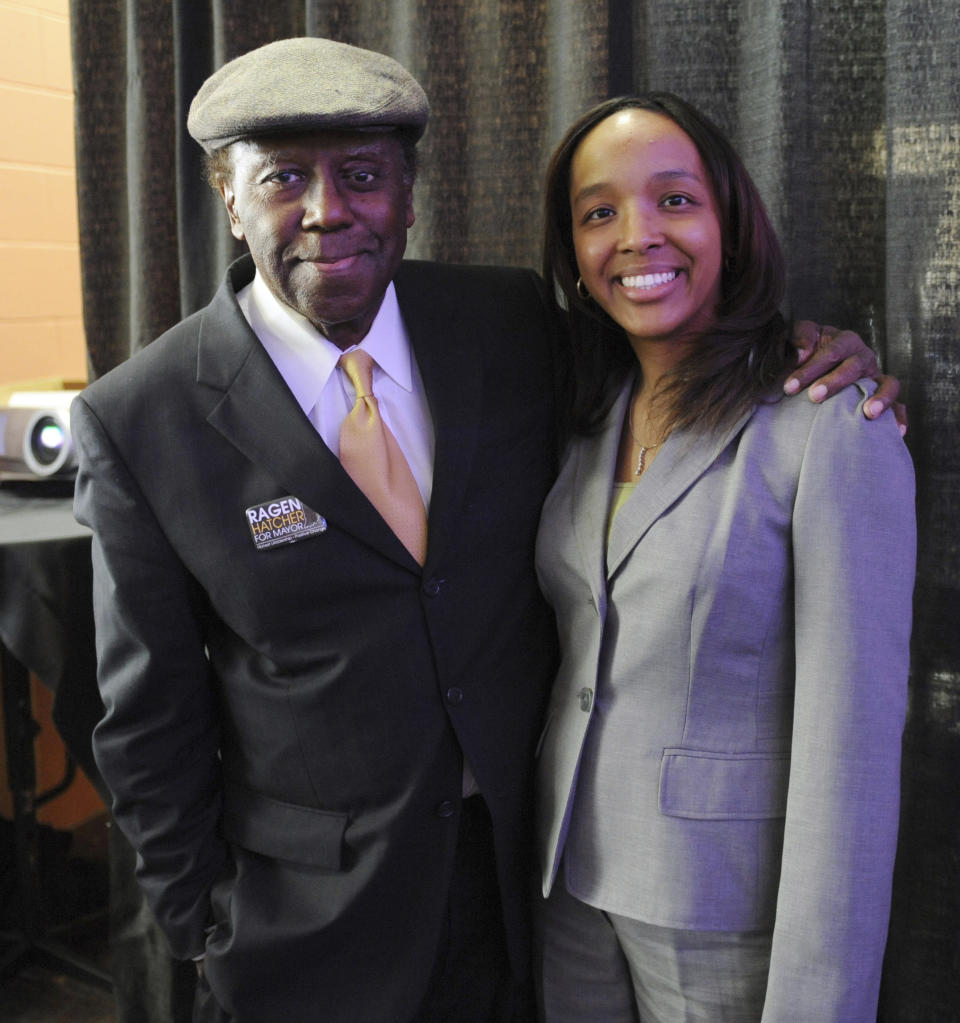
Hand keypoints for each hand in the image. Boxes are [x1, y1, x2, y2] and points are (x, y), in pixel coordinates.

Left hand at [784, 321, 906, 434]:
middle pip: (855, 367)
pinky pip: (897, 405)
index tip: (790, 386)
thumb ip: (799, 336)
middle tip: (814, 396)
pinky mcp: (880, 396)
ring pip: (887, 383)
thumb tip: (802, 352)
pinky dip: (898, 416)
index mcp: (844, 341)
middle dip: (835, 382)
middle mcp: (863, 357)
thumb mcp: (796, 338)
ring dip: (881, 398)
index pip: (831, 352)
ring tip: (869, 413)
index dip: (810, 369)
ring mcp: (874, 377)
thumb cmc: (803, 354)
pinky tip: (898, 431)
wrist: (813, 370)